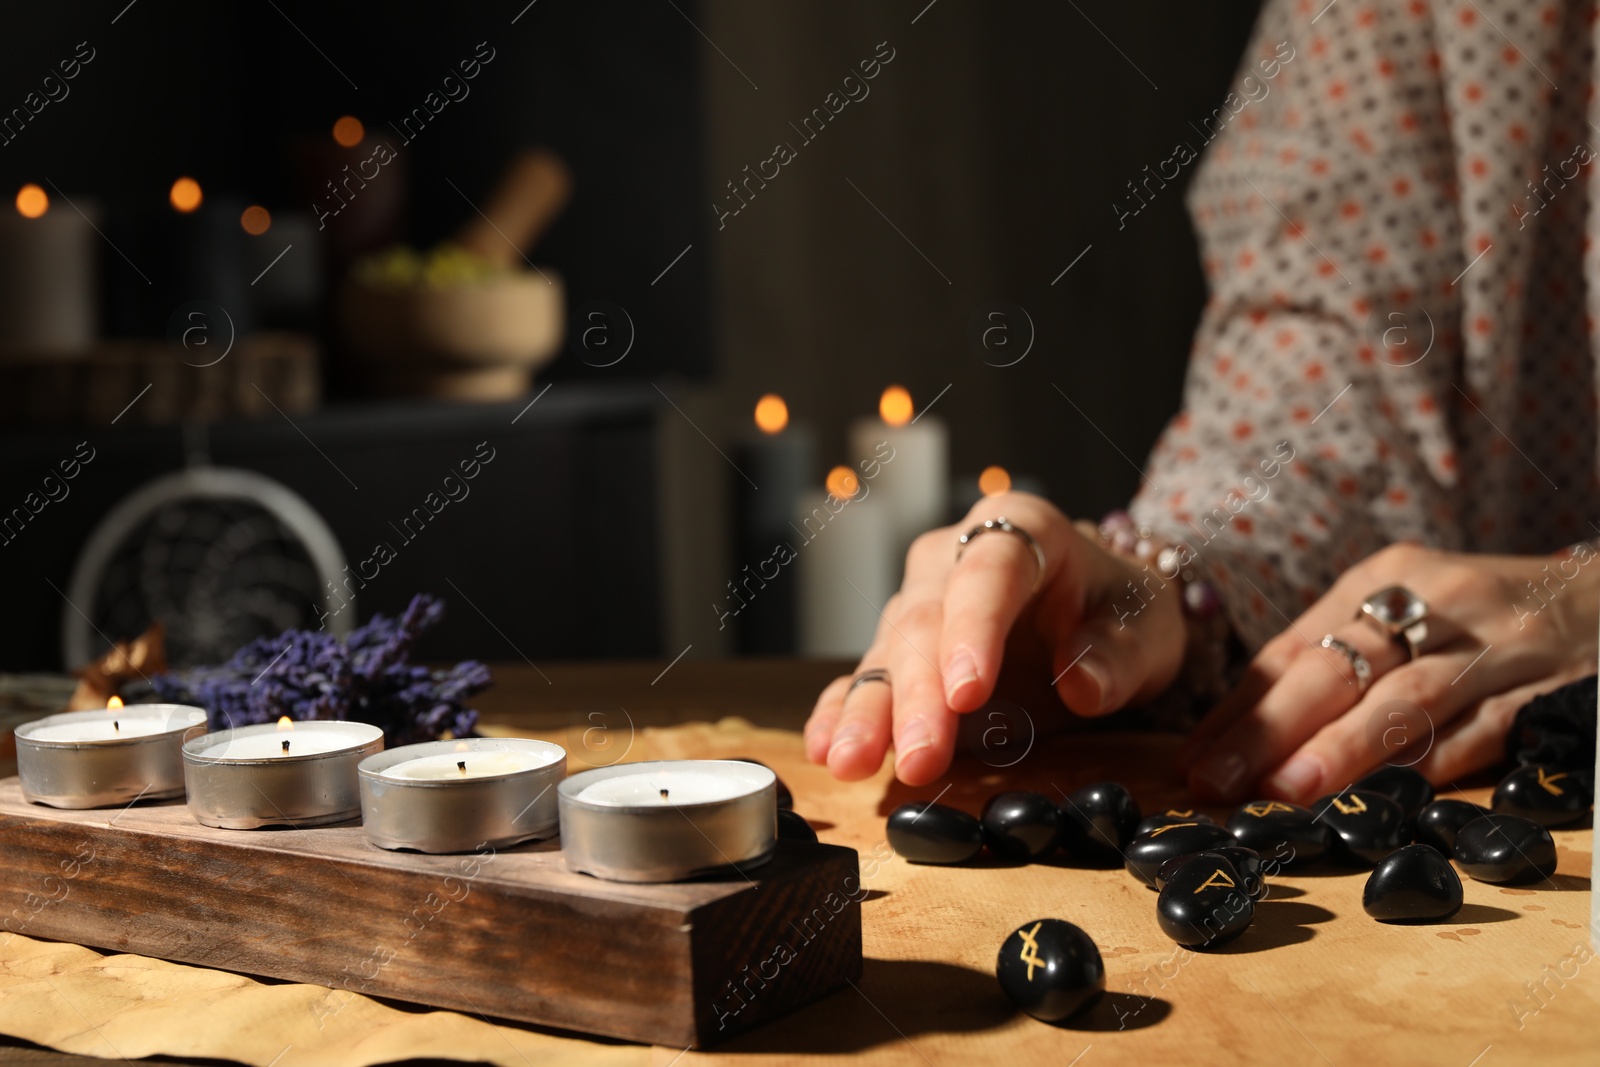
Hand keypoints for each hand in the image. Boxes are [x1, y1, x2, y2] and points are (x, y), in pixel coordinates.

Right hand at [804, 493, 1187, 784]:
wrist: (1098, 611)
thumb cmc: (1120, 610)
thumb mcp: (1146, 625)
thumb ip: (1118, 654)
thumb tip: (1083, 684)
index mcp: (1021, 530)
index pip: (989, 573)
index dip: (973, 631)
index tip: (969, 693)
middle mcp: (954, 558)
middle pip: (925, 621)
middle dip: (917, 696)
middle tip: (919, 758)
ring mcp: (919, 605)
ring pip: (885, 654)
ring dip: (869, 713)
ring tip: (850, 761)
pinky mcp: (901, 654)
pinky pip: (864, 678)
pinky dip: (843, 713)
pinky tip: (826, 748)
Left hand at [1179, 542, 1599, 803]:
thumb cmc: (1483, 616)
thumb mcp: (1408, 609)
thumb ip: (1340, 658)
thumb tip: (1244, 732)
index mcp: (1384, 578)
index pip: (1292, 647)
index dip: (1239, 707)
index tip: (1191, 757)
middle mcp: (1435, 604)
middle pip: (1336, 668)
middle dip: (1269, 730)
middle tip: (1216, 780)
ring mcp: (1494, 648)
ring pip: (1407, 700)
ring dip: (1343, 750)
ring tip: (1288, 790)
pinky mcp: (1549, 692)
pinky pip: (1483, 731)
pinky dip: (1434, 766)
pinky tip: (1390, 798)